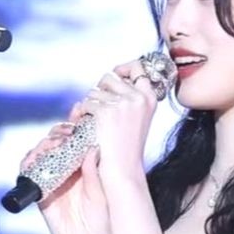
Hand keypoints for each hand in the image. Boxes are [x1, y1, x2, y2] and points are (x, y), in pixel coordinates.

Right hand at [22, 105, 110, 233]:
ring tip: (53, 143)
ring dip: (44, 144)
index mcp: (83, 167)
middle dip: (58, 131)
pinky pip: (29, 173)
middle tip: (66, 129)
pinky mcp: (39, 192)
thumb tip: (92, 148)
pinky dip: (28, 162)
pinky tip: (35, 157)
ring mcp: (51, 180)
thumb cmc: (103, 222)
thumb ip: (93, 172)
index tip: (78, 111)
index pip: (76, 140)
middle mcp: (66, 170)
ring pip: (41, 154)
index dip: (75, 124)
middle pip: (56, 142)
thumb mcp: (102, 193)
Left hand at [79, 58, 160, 181]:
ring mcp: (122, 103)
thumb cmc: (127, 144)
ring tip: (99, 121)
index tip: (116, 74)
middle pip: (110, 76)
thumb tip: (115, 74)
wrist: (123, 166)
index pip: (138, 67)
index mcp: (149, 97)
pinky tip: (92, 126)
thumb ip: (132, 96)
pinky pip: (86, 103)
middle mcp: (138, 97)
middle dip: (101, 89)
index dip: (122, 68)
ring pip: (95, 90)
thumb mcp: (138, 115)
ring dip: (91, 103)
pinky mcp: (106, 111)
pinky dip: (84, 114)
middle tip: (101, 106)